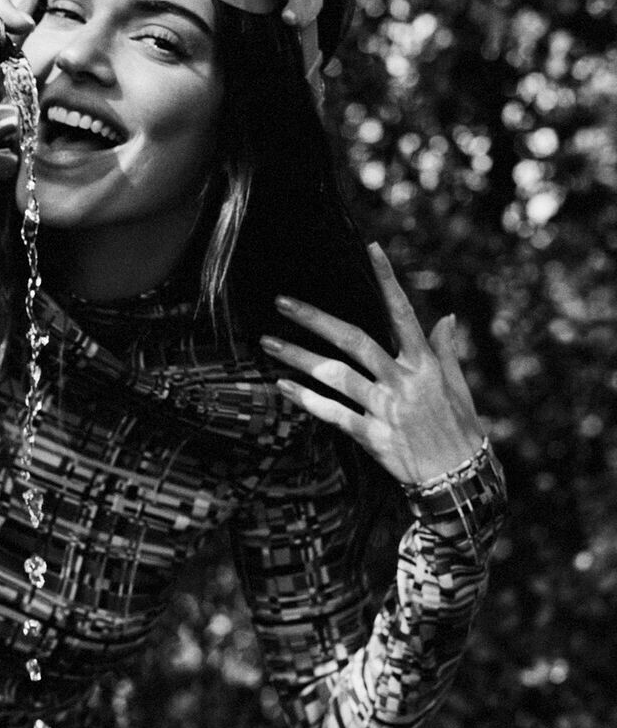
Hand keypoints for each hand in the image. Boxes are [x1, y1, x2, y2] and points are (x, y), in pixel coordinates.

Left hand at [259, 242, 486, 487]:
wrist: (458, 478)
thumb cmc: (459, 429)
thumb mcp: (458, 386)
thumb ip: (446, 350)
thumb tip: (447, 317)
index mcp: (425, 364)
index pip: (403, 313)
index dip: (388, 280)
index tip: (371, 249)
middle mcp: (403, 381)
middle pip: (354, 341)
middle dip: (315, 320)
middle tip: (283, 302)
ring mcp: (385, 408)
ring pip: (335, 376)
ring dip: (298, 358)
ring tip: (268, 344)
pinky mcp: (371, 435)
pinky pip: (332, 414)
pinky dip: (306, 400)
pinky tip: (283, 387)